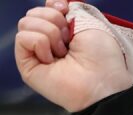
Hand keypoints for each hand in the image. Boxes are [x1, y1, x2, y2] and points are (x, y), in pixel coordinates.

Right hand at [15, 0, 132, 111]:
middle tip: (68, 39)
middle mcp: (48, 41)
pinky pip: (22, 38)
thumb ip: (70, 9)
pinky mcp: (27, 65)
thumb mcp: (89, 23)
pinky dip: (40, 44)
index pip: (46, 8)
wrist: (102, 82)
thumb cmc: (102, 57)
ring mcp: (37, 53)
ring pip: (25, 23)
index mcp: (64, 31)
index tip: (66, 10)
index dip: (54, 6)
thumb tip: (54, 2)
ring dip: (49, 33)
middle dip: (53, 19)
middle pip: (33, 13)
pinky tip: (52, 59)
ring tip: (63, 52)